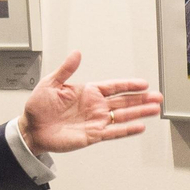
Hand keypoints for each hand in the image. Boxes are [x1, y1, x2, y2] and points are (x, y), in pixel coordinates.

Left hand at [18, 51, 163, 155]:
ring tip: (154, 110)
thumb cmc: (38, 107)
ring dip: (138, 113)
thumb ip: (66, 69)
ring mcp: (95, 121)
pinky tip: (139, 126)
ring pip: (122, 116)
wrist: (31, 129)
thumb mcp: (50, 83)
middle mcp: (94, 106)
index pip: (113, 86)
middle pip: (123, 101)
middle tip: (157, 97)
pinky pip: (113, 132)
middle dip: (141, 99)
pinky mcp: (92, 135)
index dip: (128, 85)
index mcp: (87, 92)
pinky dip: (126, 130)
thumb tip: (76, 54)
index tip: (143, 84)